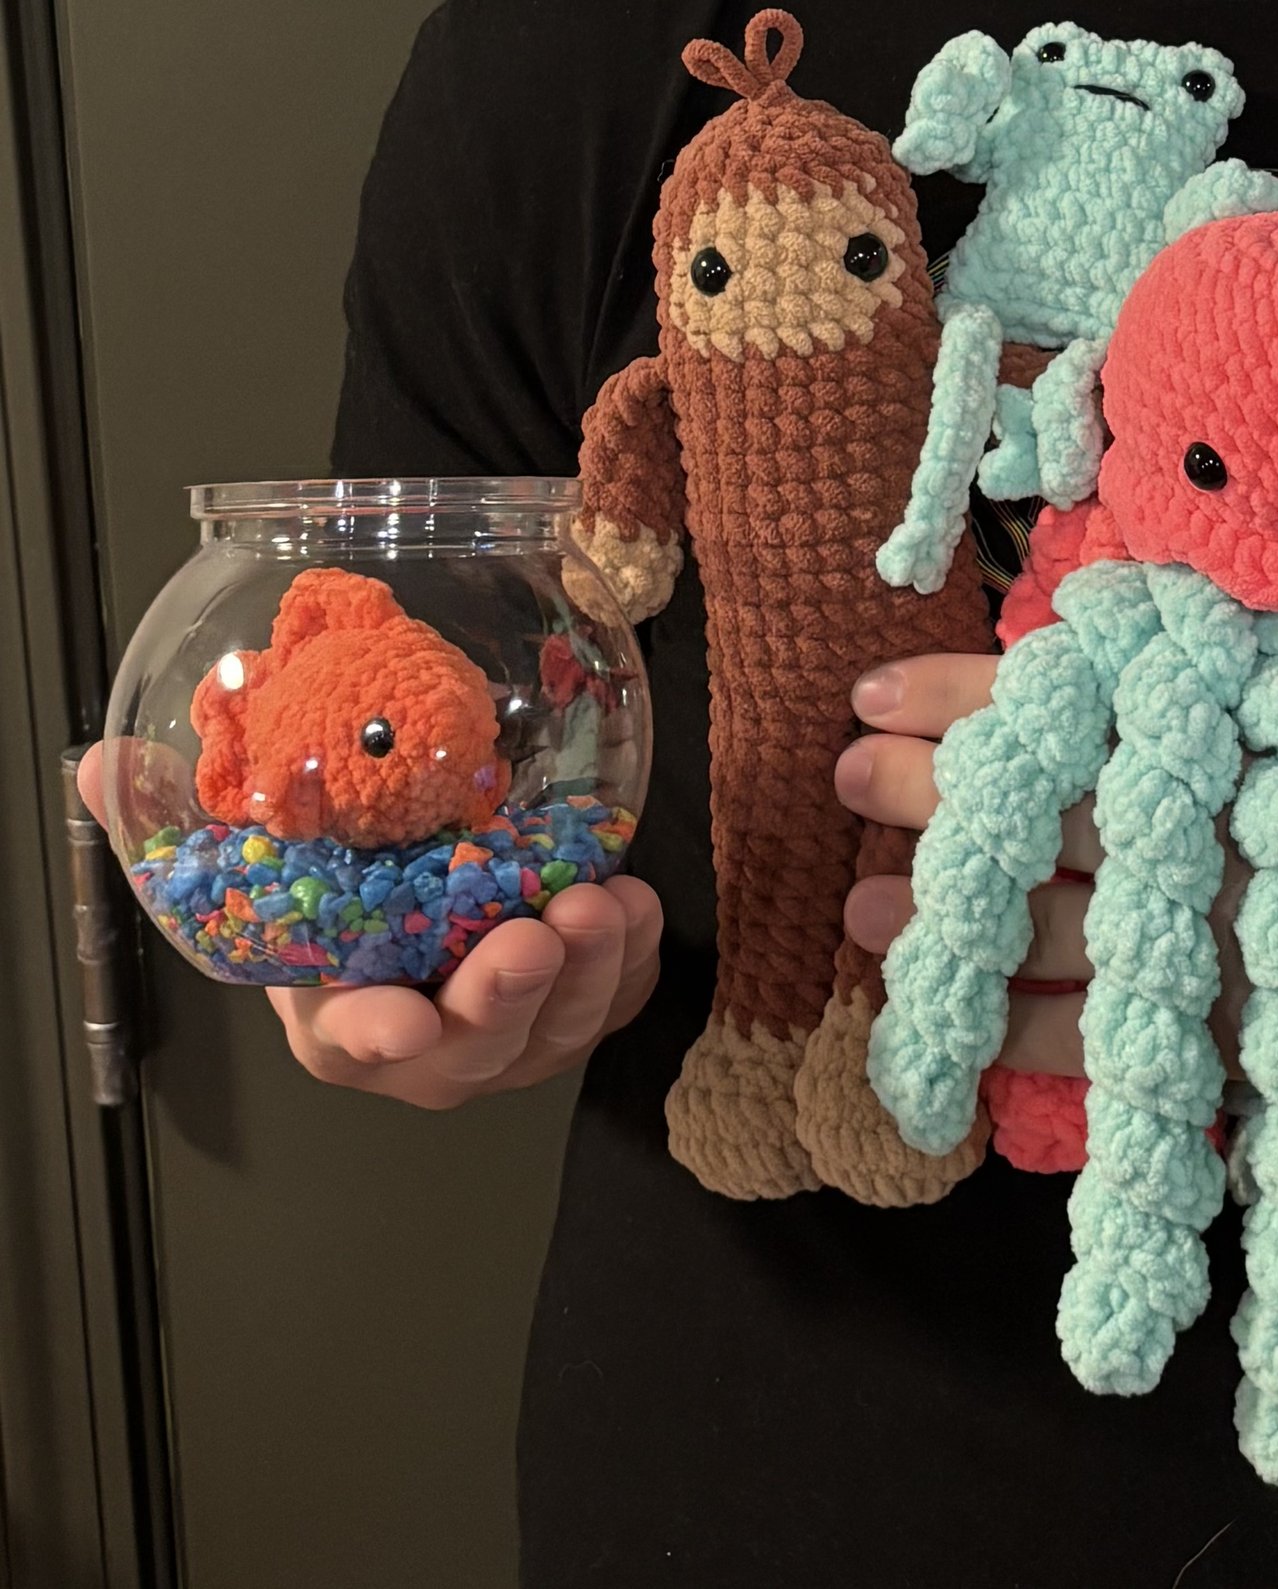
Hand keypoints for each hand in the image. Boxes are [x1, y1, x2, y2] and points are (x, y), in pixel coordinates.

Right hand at [76, 744, 664, 1109]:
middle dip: (505, 1000)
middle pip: (470, 1052)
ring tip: (604, 904)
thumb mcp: (251, 858)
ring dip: (589, 976)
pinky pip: (616, 1001)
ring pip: (557, 1032)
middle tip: (535, 939)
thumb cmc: (336, 893)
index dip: (376, 1035)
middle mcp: (427, 1045)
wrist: (418, 903)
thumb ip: (174, 819)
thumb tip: (101, 763)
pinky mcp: (577, 1007)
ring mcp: (510, 1033)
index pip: (352, 1043)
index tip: (402, 1023)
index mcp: (340, 1022)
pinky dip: (636, 962)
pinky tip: (639, 903)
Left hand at [837, 652, 1277, 1079]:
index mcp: (1201, 713)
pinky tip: (945, 1020)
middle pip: (1029, 801)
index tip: (867, 690)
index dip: (950, 691)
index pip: (1050, 693)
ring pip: (1041, 921)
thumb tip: (1064, 624)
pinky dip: (1013, 1028)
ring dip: (943, 917)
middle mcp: (1190, 816)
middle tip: (843, 778)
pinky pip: (1091, 1034)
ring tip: (859, 907)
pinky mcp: (1219, 1024)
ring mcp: (1199, 927)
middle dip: (925, 791)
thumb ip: (1183, 644)